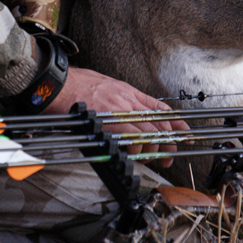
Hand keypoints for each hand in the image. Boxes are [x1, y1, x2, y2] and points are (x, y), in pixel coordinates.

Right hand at [46, 67, 189, 167]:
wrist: (58, 83)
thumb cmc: (75, 83)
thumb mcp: (103, 84)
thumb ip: (117, 98)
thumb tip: (124, 112)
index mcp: (127, 91)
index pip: (159, 107)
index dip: (175, 121)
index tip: (184, 131)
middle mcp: (127, 99)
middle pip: (159, 122)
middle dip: (168, 141)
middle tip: (169, 155)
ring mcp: (120, 110)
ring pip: (149, 131)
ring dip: (154, 148)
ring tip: (153, 159)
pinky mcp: (110, 120)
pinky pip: (132, 137)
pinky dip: (137, 148)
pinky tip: (134, 154)